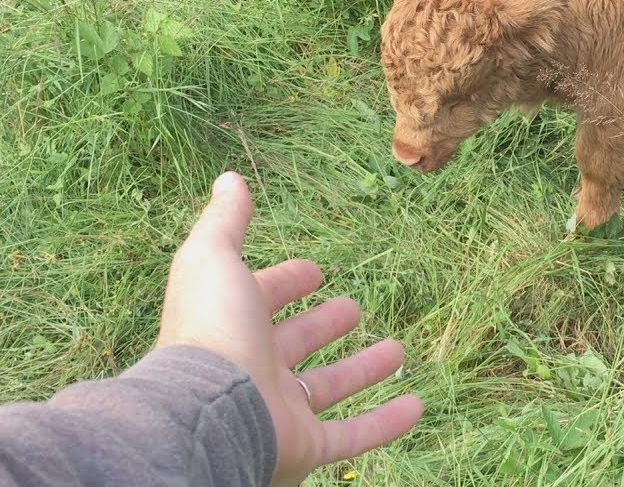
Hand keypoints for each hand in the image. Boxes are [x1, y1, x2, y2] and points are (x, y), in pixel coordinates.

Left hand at [155, 172, 422, 486]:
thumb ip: (225, 222)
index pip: (262, 298)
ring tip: (396, 349)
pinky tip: (416, 405)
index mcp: (232, 323)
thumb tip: (228, 179)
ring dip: (361, 369)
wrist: (207, 413)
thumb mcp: (213, 260)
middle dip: (323, 325)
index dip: (286, 282)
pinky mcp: (304, 445)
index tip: (314, 270)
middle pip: (295, 344)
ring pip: (328, 388)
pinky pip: (352, 435)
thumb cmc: (211, 330)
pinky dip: (385, 423)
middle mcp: (254, 367)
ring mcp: (279, 410)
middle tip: (353, 308)